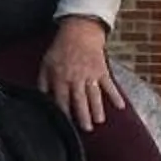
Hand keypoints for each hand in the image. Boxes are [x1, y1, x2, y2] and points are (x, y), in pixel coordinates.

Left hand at [40, 15, 125, 133]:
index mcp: (61, 77)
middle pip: (79, 100)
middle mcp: (76, 78)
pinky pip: (109, 85)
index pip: (61, 99)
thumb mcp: (46, 63)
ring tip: (99, 121)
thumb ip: (43, 82)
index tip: (65, 126)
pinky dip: (116, 95)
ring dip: (97, 109)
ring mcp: (90, 75)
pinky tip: (120, 106)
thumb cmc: (61, 48)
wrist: (79, 32)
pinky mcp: (102, 70)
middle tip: (86, 129)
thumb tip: (40, 98)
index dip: (63, 113)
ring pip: (94, 95)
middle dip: (83, 115)